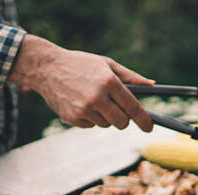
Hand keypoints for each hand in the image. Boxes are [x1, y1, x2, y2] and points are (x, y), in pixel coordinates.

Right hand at [8, 35, 153, 131]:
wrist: (46, 68)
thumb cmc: (80, 64)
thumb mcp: (106, 64)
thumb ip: (130, 76)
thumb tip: (151, 85)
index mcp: (108, 82)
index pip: (133, 107)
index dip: (144, 119)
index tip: (149, 127)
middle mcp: (97, 97)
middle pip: (122, 122)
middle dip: (124, 119)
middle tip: (118, 110)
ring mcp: (83, 109)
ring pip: (106, 124)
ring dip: (105, 117)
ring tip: (93, 100)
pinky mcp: (72, 118)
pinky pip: (91, 126)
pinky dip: (90, 118)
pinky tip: (80, 103)